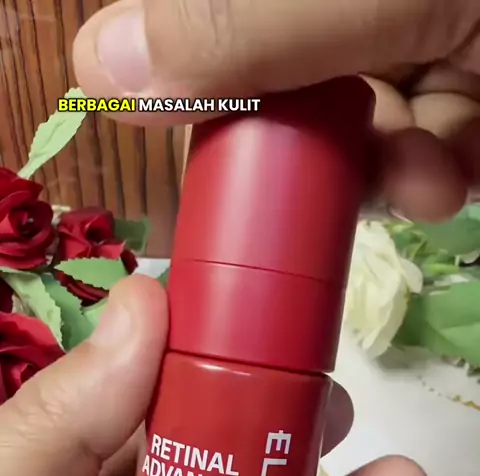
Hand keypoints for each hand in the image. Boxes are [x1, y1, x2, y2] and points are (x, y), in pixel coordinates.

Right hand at [72, 0, 479, 221]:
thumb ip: (242, 18)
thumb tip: (96, 62)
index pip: (232, 19)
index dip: (207, 73)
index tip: (208, 142)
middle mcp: (373, 6)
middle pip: (296, 81)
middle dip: (305, 145)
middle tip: (304, 184)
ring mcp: (436, 40)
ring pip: (367, 128)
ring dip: (382, 173)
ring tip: (420, 178)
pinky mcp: (478, 101)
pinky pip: (434, 152)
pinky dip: (435, 180)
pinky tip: (450, 180)